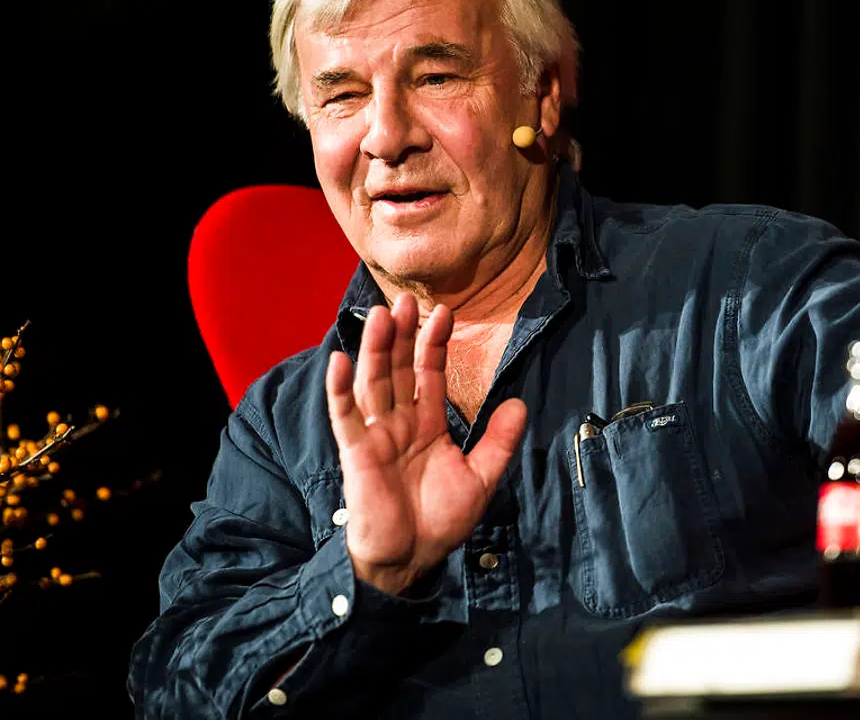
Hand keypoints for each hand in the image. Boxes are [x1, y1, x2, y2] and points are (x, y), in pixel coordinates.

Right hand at [325, 293, 526, 593]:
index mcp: (427, 424)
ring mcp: (375, 435)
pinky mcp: (356, 453)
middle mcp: (399, 422)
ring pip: (372, 383)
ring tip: (380, 316)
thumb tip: (520, 404)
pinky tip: (338, 359)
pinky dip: (338, 389)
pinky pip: (344, 416)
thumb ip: (499, 441)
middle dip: (401, 335)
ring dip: (373, 349)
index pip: (429, 374)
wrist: (411, 559)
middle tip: (404, 300)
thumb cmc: (440, 521)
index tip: (445, 312)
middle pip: (396, 369)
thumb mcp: (480, 477)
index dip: (435, 344)